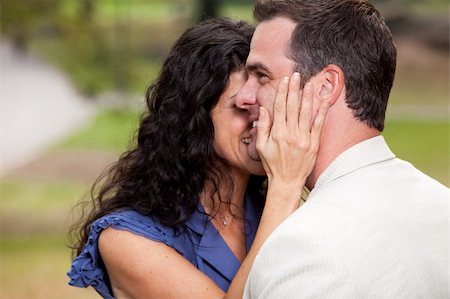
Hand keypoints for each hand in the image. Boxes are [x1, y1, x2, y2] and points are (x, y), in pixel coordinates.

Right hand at [256, 72, 328, 189]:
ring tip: (309, 83)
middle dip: (294, 89)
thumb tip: (264, 110)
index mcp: (277, 133)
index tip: (284, 80)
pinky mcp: (314, 144)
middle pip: (292, 106)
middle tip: (296, 75)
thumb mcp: (261, 147)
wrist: (287, 182)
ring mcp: (304, 138)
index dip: (282, 92)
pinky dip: (322, 111)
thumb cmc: (272, 164)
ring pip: (306, 112)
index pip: (279, 107)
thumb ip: (263, 127)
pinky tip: (324, 100)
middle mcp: (291, 134)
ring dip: (308, 96)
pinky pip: (318, 124)